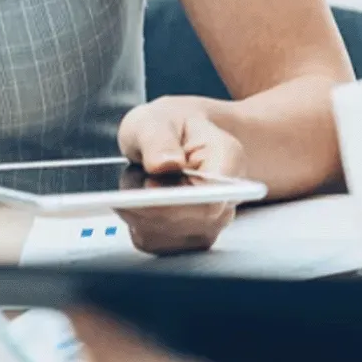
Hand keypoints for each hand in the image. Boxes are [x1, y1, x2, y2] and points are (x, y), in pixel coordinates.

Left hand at [116, 98, 245, 253]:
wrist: (178, 137)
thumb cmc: (170, 126)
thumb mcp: (157, 119)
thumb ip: (158, 139)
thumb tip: (163, 164)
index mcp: (228, 161)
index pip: (209, 202)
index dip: (175, 203)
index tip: (146, 187)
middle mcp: (226, 199)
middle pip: (185, 224)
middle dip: (147, 205)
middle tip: (132, 175)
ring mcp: (210, 225)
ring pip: (165, 236)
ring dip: (138, 212)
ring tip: (139, 179)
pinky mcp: (186, 241)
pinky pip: (152, 242)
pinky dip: (136, 222)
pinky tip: (138, 198)